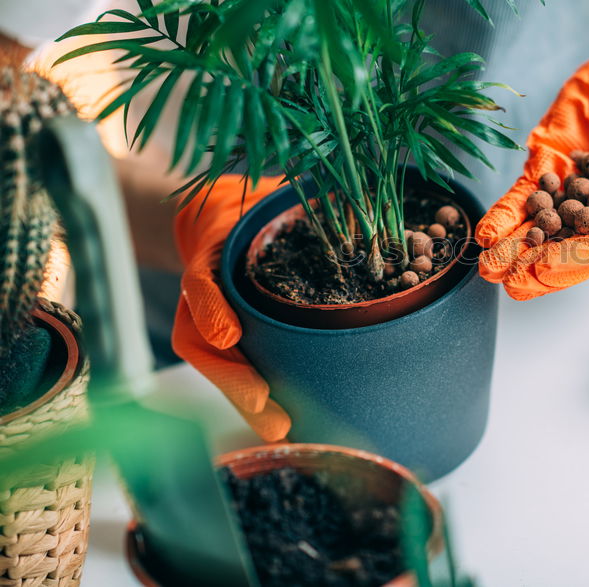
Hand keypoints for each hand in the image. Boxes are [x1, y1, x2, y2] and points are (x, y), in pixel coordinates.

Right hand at [171, 175, 290, 441]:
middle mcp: (204, 289)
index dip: (212, 308)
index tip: (227, 335)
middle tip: (266, 406)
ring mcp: (207, 315)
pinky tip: (280, 424)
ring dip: (243, 398)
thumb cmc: (253, 206)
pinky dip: (251, 395)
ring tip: (278, 429)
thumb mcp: (270, 194)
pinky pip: (230, 367)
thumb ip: (299, 199)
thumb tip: (352, 204)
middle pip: (204, 338)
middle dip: (234, 377)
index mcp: (212, 250)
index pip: (201, 281)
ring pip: (215, 363)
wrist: (219, 215)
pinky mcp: (222, 335)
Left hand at [476, 48, 588, 300]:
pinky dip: (506, 214)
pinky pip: (525, 195)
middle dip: (537, 265)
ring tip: (488, 267)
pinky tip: (487, 231)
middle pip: (569, 246)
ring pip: (543, 227)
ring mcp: (574, 191)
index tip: (543, 268)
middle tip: (508, 282)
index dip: (575, 259)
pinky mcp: (549, 168)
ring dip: (515, 248)